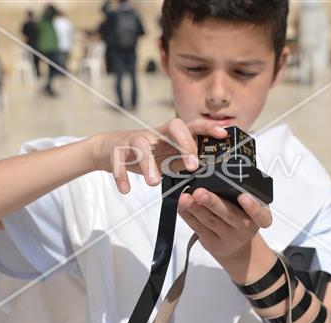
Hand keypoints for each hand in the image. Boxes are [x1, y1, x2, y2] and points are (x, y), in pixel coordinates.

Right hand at [90, 118, 226, 192]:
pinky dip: (121, 175)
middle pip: (172, 126)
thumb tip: (204, 168)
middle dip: (185, 143)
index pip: (192, 126)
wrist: (107, 148)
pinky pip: (118, 160)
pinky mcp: (117, 149)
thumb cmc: (143, 153)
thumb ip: (183, 161)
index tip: (223, 134)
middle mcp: (154, 133)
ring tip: (154, 182)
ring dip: (148, 164)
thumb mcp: (166, 158)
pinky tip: (126, 189)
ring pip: (141, 145)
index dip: (207, 127)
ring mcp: (134, 139)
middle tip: (193, 166)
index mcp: (169, 136)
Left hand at [178, 188, 271, 260]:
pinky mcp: (211, 242)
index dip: (253, 207)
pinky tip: (182, 205)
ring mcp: (227, 237)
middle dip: (213, 203)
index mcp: (258, 218)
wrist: (236, 246)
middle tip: (200, 192)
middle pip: (228, 215)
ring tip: (186, 197)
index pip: (261, 215)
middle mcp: (244, 228)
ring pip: (210, 221)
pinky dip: (188, 215)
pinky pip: (198, 228)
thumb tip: (220, 169)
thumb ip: (241, 192)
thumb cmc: (241, 218)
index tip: (244, 197)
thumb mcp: (249, 208)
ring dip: (196, 208)